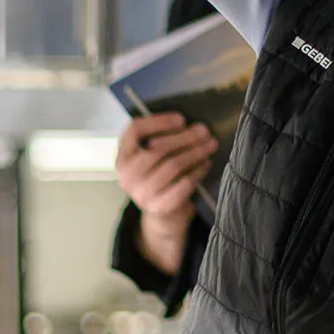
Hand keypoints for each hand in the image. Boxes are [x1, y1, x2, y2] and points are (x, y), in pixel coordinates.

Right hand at [115, 112, 219, 274]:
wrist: (162, 214)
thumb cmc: (161, 177)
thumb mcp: (154, 158)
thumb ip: (164, 140)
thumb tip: (195, 127)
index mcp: (123, 158)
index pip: (134, 130)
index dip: (159, 121)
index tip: (181, 119)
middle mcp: (127, 176)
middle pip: (158, 148)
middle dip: (185, 137)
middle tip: (205, 131)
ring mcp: (141, 194)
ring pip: (173, 165)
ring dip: (195, 152)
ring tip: (210, 145)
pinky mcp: (159, 207)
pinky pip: (183, 183)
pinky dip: (198, 171)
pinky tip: (206, 163)